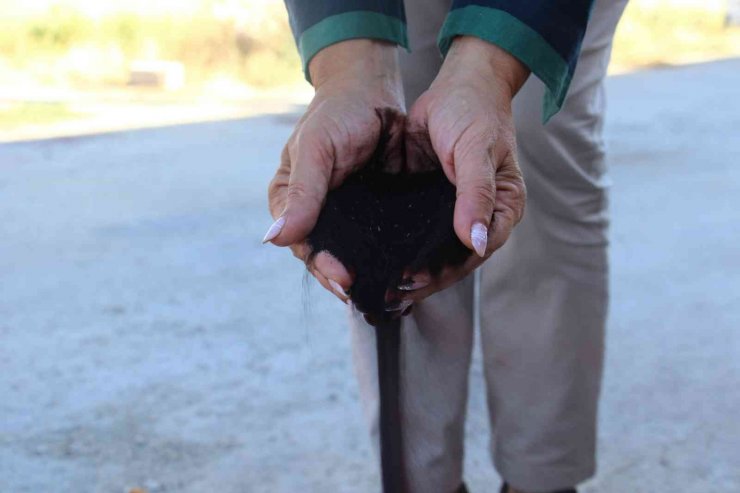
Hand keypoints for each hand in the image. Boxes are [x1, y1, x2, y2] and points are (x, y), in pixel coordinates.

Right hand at [264, 40, 403, 302]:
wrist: (372, 91)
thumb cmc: (337, 113)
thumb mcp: (316, 148)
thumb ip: (302, 192)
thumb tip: (274, 238)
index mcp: (290, 200)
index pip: (301, 245)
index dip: (321, 266)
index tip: (342, 281)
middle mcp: (316, 213)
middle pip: (326, 257)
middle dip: (343, 279)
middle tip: (365, 294)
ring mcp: (346, 215)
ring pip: (353, 254)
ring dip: (366, 275)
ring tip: (386, 293)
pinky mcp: (373, 212)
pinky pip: (377, 241)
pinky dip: (386, 257)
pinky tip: (401, 270)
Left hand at [398, 37, 528, 302]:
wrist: (459, 84)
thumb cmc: (477, 112)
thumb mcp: (478, 151)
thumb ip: (477, 195)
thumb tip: (478, 242)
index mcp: (501, 209)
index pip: (474, 253)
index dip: (445, 272)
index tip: (413, 283)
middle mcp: (478, 216)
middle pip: (451, 260)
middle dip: (423, 280)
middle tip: (389, 295)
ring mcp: (451, 211)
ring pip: (430, 249)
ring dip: (407, 268)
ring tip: (379, 286)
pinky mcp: (428, 202)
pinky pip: (413, 230)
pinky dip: (397, 245)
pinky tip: (376, 256)